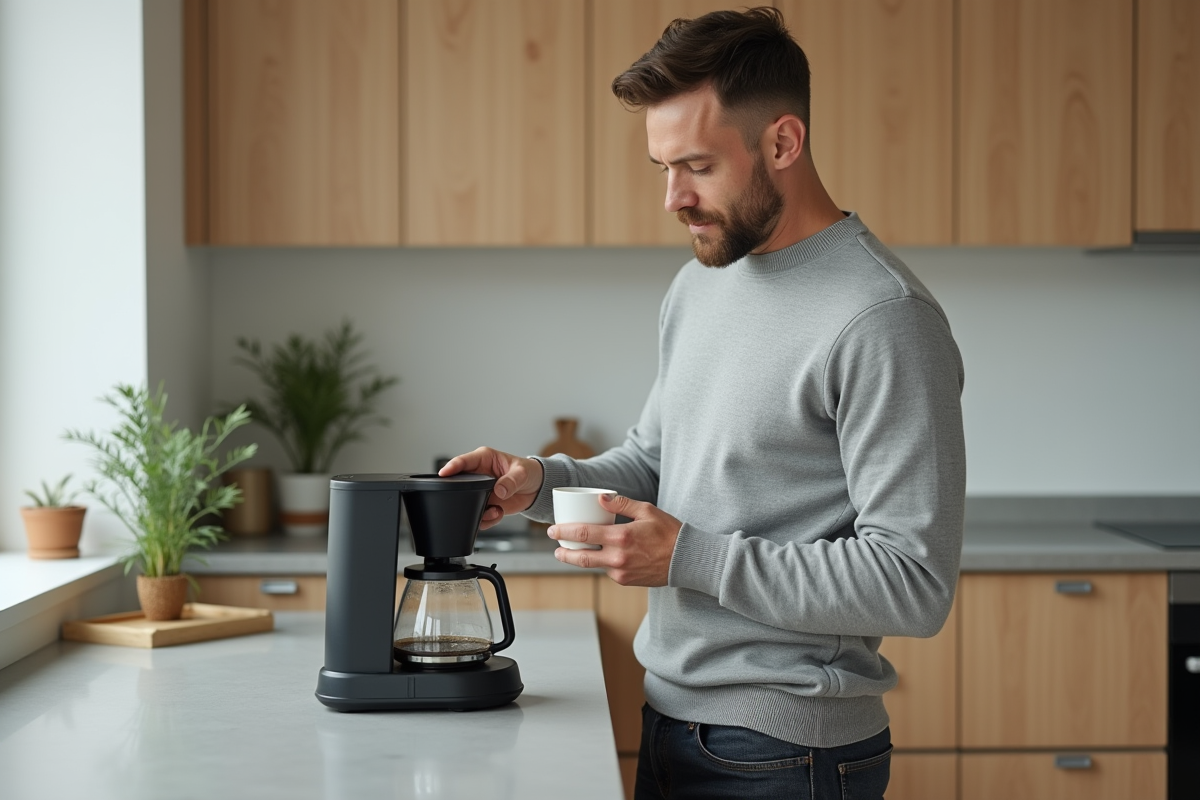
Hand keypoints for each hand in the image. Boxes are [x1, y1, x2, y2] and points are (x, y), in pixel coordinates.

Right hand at [438, 447, 543, 529]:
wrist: (536, 489)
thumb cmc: (528, 472)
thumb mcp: (522, 472)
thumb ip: (511, 481)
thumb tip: (500, 490)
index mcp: (484, 459)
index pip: (464, 461)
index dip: (452, 467)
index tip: (444, 473)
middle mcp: (479, 475)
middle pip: (459, 484)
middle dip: (462, 494)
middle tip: (470, 500)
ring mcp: (481, 491)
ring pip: (468, 502)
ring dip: (477, 509)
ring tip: (494, 509)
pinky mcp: (486, 504)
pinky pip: (479, 515)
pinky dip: (486, 519)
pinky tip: (497, 513)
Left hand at [548, 494, 681, 586]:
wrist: (686, 560)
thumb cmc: (669, 533)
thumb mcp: (647, 510)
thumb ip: (621, 504)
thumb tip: (600, 498)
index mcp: (621, 537)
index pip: (584, 534)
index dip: (564, 531)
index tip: (553, 529)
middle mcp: (618, 557)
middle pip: (581, 557)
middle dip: (564, 552)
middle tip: (555, 547)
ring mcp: (621, 571)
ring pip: (592, 565)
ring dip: (580, 559)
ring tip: (571, 552)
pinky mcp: (626, 580)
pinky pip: (607, 570)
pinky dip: (601, 562)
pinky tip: (601, 555)